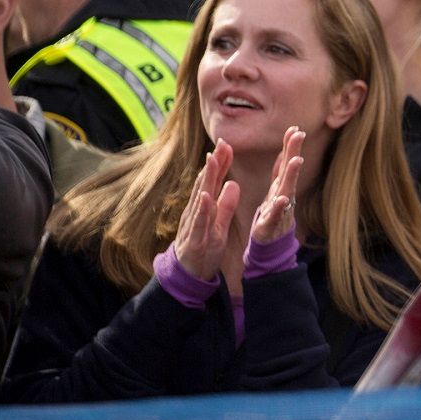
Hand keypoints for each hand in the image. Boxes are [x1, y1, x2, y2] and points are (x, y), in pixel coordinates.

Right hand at [174, 140, 240, 280]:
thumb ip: (226, 205)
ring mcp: (194, 224)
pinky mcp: (195, 239)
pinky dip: (202, 208)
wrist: (187, 276)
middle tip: (222, 142)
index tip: (227, 144)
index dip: (220, 163)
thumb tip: (233, 183)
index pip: (213, 181)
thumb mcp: (219, 225)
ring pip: (201, 198)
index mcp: (204, 208)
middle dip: (214, 164)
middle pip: (206, 184)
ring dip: (207, 179)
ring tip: (213, 160)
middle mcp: (197, 212)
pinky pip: (199, 222)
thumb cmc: (203, 248)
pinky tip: (205, 195)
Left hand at [250, 126, 304, 243]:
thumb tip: (286, 151)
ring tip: (295, 160)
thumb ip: (281, 172)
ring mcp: (280, 209)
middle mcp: (284, 194)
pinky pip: (277, 215)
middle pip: (289, 171)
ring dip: (291, 175)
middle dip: (294, 152)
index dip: (290, 146)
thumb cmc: (274, 214)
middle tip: (299, 134)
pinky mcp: (271, 224)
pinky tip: (283, 198)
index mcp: (281, 186)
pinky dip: (281, 207)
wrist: (270, 243)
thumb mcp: (277, 190)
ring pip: (287, 190)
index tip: (294, 128)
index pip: (286, 162)